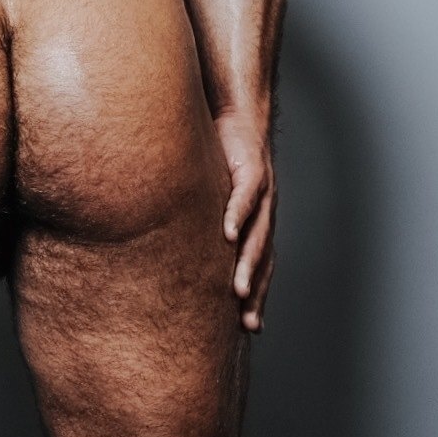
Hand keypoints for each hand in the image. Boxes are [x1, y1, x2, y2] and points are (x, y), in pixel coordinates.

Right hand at [216, 110, 276, 331]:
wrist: (236, 109)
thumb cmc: (220, 152)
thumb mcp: (210, 193)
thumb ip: (200, 222)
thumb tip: (174, 247)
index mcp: (256, 222)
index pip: (259, 266)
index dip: (257, 295)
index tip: (250, 327)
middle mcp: (263, 212)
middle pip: (262, 259)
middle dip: (255, 292)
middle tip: (247, 324)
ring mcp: (260, 192)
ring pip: (257, 235)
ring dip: (247, 264)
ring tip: (236, 292)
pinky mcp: (250, 167)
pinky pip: (246, 196)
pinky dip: (237, 216)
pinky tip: (227, 236)